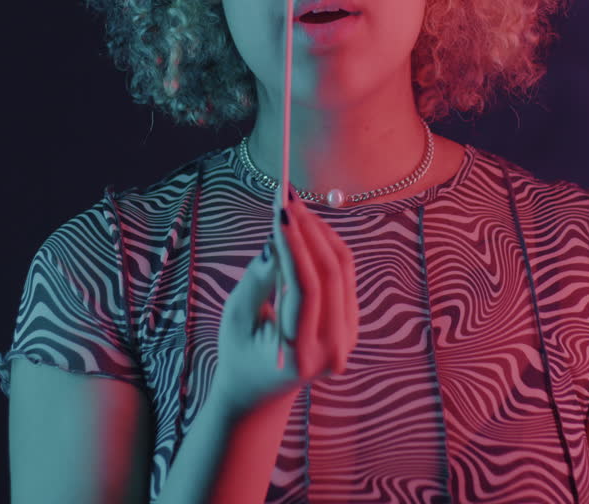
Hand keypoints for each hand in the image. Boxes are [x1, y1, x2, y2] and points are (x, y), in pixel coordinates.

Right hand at [211, 184, 358, 420]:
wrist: (260, 391)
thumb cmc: (240, 354)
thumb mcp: (236, 319)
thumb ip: (258, 281)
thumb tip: (278, 241)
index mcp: (302, 353)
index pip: (305, 288)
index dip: (295, 245)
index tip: (279, 211)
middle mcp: (333, 348)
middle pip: (330, 275)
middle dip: (309, 230)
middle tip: (287, 198)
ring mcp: (348, 338)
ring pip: (343, 271)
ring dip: (321, 233)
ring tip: (295, 207)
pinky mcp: (351, 325)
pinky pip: (344, 277)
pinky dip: (327, 248)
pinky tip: (308, 228)